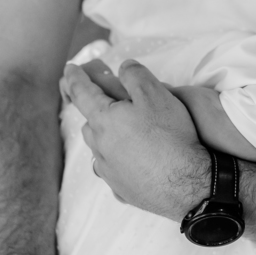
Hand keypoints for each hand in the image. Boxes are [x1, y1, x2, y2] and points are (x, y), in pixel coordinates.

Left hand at [61, 60, 209, 220]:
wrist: (186, 184)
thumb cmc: (169, 135)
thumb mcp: (155, 92)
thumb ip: (135, 74)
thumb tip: (123, 67)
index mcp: (103, 120)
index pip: (82, 93)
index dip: (75, 78)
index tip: (69, 69)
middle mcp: (100, 146)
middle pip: (90, 123)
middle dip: (94, 110)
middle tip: (105, 102)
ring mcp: (109, 170)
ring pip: (99, 147)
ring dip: (105, 136)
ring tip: (120, 130)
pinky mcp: (121, 188)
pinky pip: (112, 169)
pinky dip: (117, 160)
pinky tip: (131, 160)